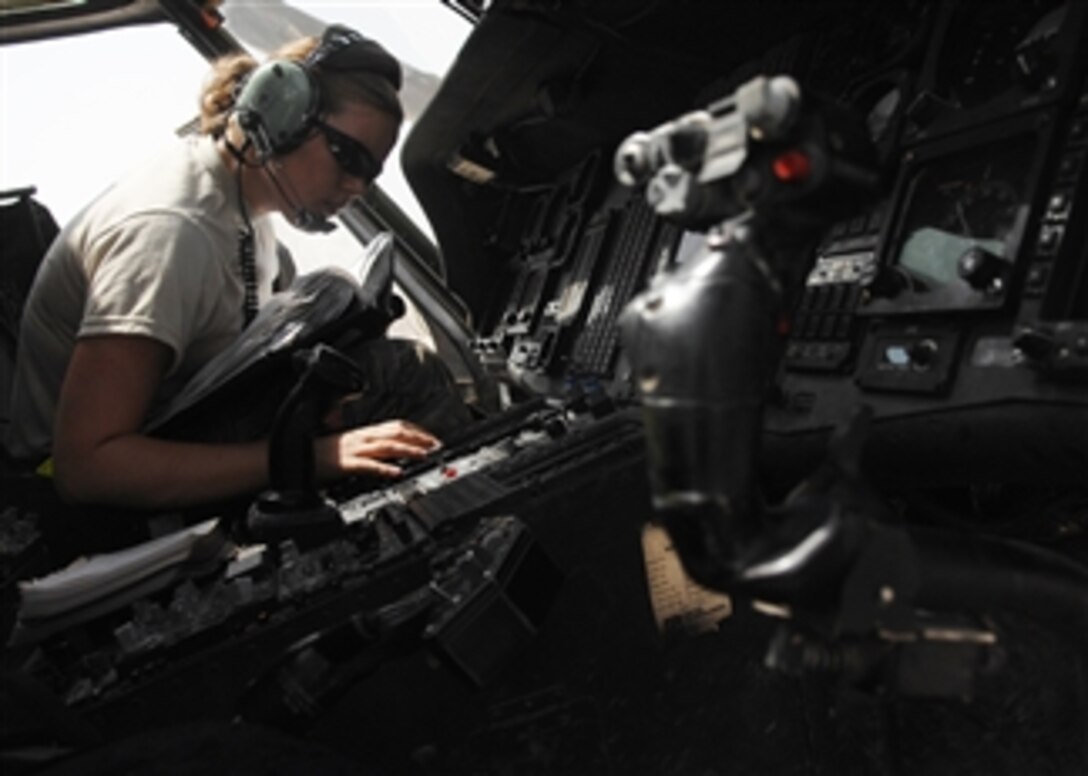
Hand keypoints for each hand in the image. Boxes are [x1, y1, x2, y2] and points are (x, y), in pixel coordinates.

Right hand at [314, 419, 439, 479]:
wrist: (296, 457)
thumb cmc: (323, 454)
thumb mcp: (351, 445)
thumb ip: (371, 447)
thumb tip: (393, 452)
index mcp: (364, 433)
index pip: (395, 425)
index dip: (416, 430)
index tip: (432, 438)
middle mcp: (361, 438)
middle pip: (395, 432)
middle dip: (418, 438)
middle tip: (435, 446)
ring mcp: (353, 450)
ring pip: (385, 446)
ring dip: (407, 449)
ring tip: (423, 455)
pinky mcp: (344, 464)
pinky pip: (367, 465)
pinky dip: (383, 468)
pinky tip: (396, 472)